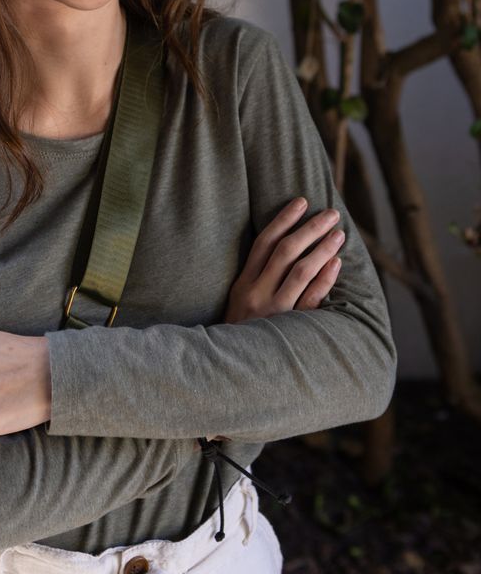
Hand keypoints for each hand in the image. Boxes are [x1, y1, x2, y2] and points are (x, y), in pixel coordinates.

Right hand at [224, 197, 343, 321]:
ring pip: (300, 271)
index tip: (302, 202)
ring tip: (338, 233)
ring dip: (321, 249)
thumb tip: (286, 247)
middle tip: (330, 213)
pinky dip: (324, 279)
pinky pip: (310, 299)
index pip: (263, 242)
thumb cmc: (242, 333)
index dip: (283, 219)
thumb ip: (257, 277)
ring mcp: (273, 311)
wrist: (234, 372)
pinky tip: (336, 263)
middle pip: (285, 251)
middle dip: (309, 229)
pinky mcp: (289, 328)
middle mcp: (256, 293)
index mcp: (243, 284)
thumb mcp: (240, 302)